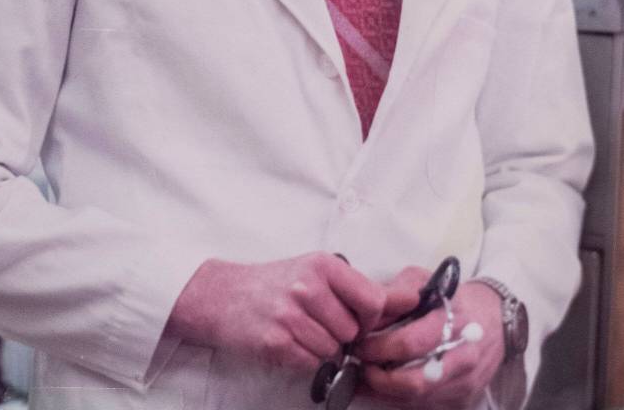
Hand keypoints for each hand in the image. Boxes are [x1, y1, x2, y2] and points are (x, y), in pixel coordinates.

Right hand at [165, 253, 386, 371]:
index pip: (374, 300)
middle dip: (339, 334)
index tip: (355, 317)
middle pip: (352, 331)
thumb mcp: (313, 270)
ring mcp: (290, 315)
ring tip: (298, 329)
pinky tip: (287, 340)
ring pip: (332, 350)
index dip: (369, 317)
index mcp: (322, 264)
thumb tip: (406, 300)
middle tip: (315, 321)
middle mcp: (306, 286)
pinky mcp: (276, 342)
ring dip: (320, 348)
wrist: (222, 295)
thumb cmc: (274, 283)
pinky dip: (303, 359)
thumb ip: (354, 286)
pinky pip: (311, 363)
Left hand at [357, 271, 504, 408]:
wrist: (493, 318)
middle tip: (358, 365)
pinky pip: (425, 407)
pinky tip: (381, 386)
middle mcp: (462, 357)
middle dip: (379, 378)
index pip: (411, 344)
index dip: (379, 348)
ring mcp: (465, 383)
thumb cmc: (451, 297)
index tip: (358, 344)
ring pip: (418, 400)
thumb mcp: (423, 280)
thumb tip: (366, 315)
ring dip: (384, 392)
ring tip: (363, 376)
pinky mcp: (463, 400)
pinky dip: (398, 400)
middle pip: (415, 382)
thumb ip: (395, 295)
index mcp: (451, 322)